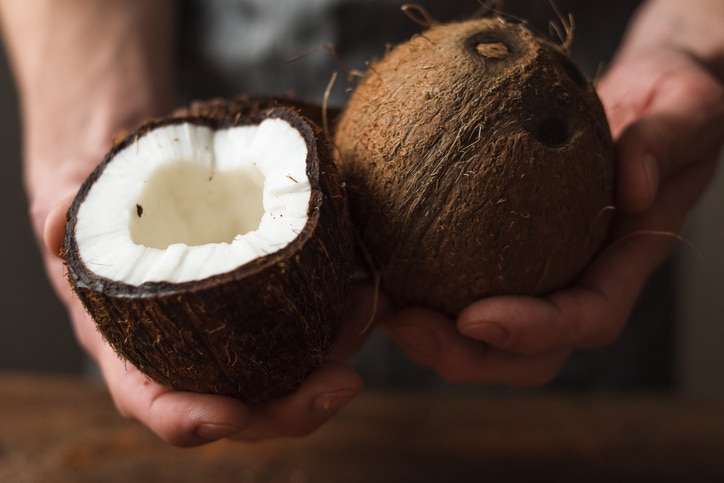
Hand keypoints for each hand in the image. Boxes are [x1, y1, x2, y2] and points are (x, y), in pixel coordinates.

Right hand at [44, 197, 372, 445]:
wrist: (148, 184)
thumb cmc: (108, 207)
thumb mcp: (75, 207)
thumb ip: (65, 216)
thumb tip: (60, 223)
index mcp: (136, 348)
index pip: (157, 400)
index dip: (191, 418)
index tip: (229, 415)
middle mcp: (194, 352)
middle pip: (243, 402)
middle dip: (292, 406)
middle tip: (341, 384)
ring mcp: (238, 329)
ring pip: (287, 366)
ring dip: (333, 352)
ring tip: (366, 317)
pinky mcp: (272, 299)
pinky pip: (309, 320)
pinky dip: (339, 312)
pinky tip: (365, 289)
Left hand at [382, 45, 722, 385]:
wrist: (647, 96)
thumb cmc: (672, 103)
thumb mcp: (686, 110)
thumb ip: (664, 144)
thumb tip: (632, 188)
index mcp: (623, 263)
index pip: (586, 319)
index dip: (534, 331)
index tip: (476, 317)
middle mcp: (580, 280)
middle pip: (528, 352)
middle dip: (466, 354)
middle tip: (406, 324)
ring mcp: (542, 271)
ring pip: (488, 335)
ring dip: (432, 335)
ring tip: (381, 308)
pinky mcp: (508, 250)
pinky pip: (465, 282)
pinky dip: (422, 286)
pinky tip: (380, 263)